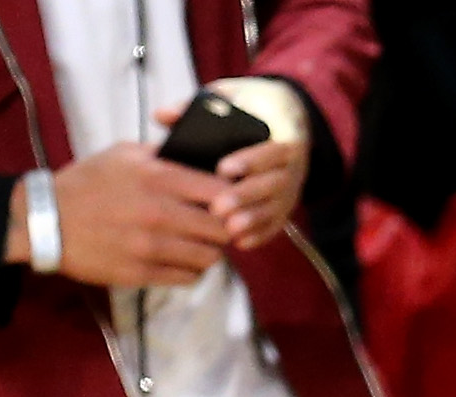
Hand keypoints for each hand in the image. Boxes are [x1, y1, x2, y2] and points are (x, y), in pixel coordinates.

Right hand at [8, 143, 229, 286]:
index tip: (226, 203)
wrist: (45, 219)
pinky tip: (181, 260)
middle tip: (215, 228)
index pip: (222, 193)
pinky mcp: (142, 273)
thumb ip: (164, 156)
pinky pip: (189, 277)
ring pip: (211, 257)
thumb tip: (202, 156)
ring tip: (197, 244)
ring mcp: (152, 246)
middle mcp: (160, 213)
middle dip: (224, 228)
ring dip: (209, 251)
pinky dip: (191, 270)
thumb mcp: (123, 154)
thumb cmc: (86, 182)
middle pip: (223, 229)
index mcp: (158, 178)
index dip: (232, 199)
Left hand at [205, 87, 310, 248]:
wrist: (286, 117)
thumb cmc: (250, 107)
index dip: (250, 161)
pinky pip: (277, 223)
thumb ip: (199, 104)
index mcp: (284, 133)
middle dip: (246, 197)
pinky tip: (240, 242)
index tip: (223, 169)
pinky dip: (260, 234)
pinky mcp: (285, 205)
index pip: (272, 150)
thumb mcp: (231, 96)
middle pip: (274, 184)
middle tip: (217, 208)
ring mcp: (291, 188)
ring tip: (228, 229)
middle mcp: (293, 165)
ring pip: (276, 207)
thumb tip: (162, 116)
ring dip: (254, 220)